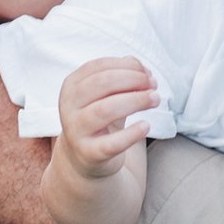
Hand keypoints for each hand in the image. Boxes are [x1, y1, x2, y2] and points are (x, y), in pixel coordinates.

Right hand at [52, 57, 157, 179]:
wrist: (83, 157)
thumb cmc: (99, 119)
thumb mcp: (107, 95)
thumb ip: (122, 77)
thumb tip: (143, 69)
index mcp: (71, 86)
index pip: (98, 67)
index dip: (126, 66)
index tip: (147, 73)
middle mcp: (69, 106)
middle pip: (101, 83)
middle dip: (132, 79)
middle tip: (152, 84)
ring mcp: (76, 130)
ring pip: (105, 109)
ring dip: (135, 101)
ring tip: (154, 99)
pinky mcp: (89, 153)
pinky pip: (111, 143)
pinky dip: (131, 134)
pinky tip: (145, 126)